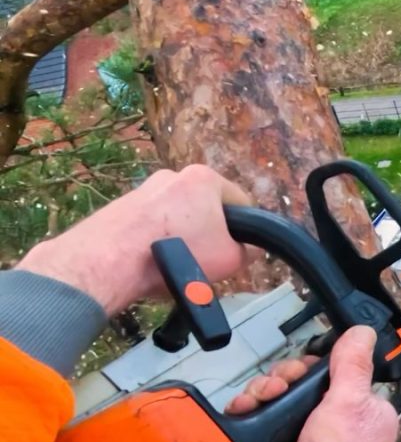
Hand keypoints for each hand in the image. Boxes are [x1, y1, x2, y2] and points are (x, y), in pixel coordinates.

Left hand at [19, 165, 249, 314]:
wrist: (111, 260)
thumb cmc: (179, 254)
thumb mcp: (230, 260)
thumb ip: (246, 251)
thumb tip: (247, 248)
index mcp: (204, 178)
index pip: (240, 202)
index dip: (244, 230)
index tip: (237, 252)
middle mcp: (173, 175)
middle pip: (205, 208)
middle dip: (208, 234)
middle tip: (206, 262)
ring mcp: (144, 188)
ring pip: (176, 217)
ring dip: (181, 238)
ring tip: (175, 266)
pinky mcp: (121, 205)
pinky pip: (151, 224)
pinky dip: (155, 241)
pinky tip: (151, 264)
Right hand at [229, 327, 400, 441]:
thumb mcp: (351, 403)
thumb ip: (352, 366)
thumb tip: (363, 330)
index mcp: (354, 407)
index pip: (319, 373)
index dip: (301, 369)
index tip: (293, 375)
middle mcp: (329, 423)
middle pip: (290, 387)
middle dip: (274, 383)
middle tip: (270, 392)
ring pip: (272, 406)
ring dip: (257, 398)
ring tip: (250, 404)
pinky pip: (261, 431)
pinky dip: (248, 420)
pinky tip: (238, 415)